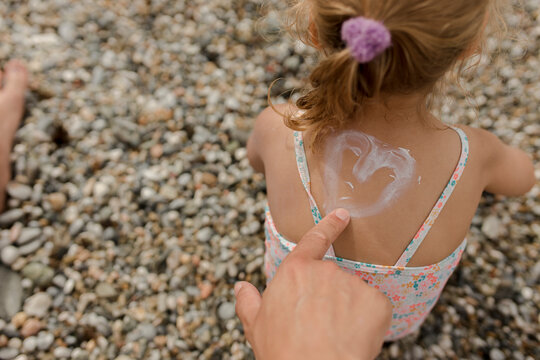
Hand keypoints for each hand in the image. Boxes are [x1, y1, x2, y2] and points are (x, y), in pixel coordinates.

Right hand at [235, 209, 391, 359]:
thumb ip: (248, 301)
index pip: (314, 240)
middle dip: (330, 299)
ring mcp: (352, 284)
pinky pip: (375, 309)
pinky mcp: (376, 302)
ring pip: (354, 294)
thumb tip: (241, 287)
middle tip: (321, 325)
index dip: (330, 226)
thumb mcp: (256, 325)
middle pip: (333, 279)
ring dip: (349, 310)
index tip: (342, 215)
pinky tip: (355, 338)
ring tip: (336, 335)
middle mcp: (325, 271)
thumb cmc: (283, 351)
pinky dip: (369, 322)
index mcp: (295, 271)